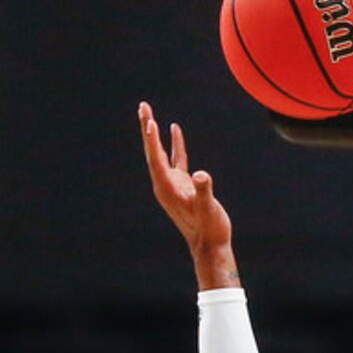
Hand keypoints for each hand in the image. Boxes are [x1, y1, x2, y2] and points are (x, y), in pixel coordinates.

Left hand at [139, 102, 232, 255]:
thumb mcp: (208, 209)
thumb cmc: (210, 229)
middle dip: (147, 128)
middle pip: (152, 152)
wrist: (210, 246)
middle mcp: (165, 185)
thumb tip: (201, 175)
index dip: (153, 140)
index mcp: (167, 189)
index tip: (150, 121)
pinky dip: (174, 144)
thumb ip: (204, 191)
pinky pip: (175, 159)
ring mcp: (172, 184)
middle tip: (142, 106)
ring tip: (149, 113)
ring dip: (155, 134)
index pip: (156, 159)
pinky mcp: (182, 185)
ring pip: (160, 153)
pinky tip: (174, 129)